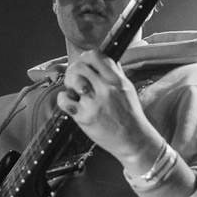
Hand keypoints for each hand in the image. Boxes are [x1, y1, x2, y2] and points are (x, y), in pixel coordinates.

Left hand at [56, 50, 164, 167]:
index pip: (95, 56)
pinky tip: (70, 102)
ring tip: (75, 92)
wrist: (133, 140)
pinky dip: (63, 99)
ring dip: (69, 84)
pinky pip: (64, 100)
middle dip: (73, 71)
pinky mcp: (84, 117)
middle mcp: (106, 89)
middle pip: (79, 66)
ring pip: (72, 80)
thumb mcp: (128, 88)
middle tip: (75, 80)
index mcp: (116, 80)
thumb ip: (116, 73)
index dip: (85, 58)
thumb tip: (105, 59)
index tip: (84, 65)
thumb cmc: (130, 115)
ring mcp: (94, 103)